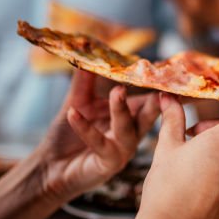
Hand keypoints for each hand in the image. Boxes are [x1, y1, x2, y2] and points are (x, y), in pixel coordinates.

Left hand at [35, 70, 160, 200]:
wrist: (50, 167)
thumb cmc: (67, 136)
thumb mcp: (77, 102)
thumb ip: (85, 81)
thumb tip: (87, 51)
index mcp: (130, 117)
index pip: (150, 99)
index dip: (159, 86)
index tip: (168, 70)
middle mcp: (131, 133)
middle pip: (150, 114)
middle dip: (157, 99)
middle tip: (159, 82)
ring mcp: (122, 150)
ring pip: (127, 129)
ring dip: (122, 109)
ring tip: (118, 92)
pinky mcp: (108, 164)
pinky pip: (99, 144)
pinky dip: (86, 128)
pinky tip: (74, 114)